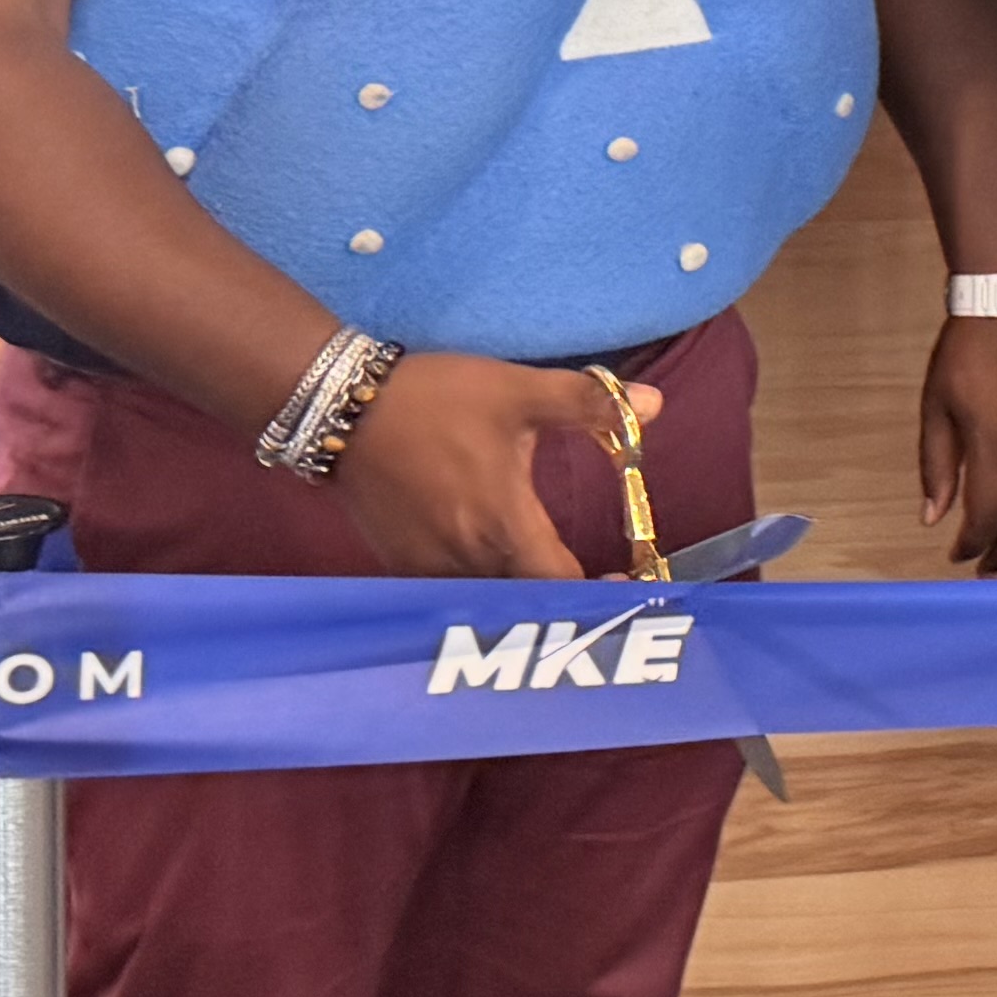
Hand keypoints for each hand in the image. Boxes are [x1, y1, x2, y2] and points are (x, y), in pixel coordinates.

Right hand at [328, 351, 601, 578]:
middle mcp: (465, 561)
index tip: (625, 583)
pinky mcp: (397, 564)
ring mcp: (426, 568)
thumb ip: (588, 403)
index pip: (560, 586)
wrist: (342, 408)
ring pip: (486, 604)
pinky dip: (478, 594)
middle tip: (596, 586)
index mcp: (504, 525)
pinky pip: (448, 595)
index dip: (598, 594)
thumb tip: (654, 404)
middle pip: (525, 605)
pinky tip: (495, 574)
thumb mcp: (518, 391)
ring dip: (520, 602)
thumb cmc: (436, 400)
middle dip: (562, 603)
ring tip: (550, 585)